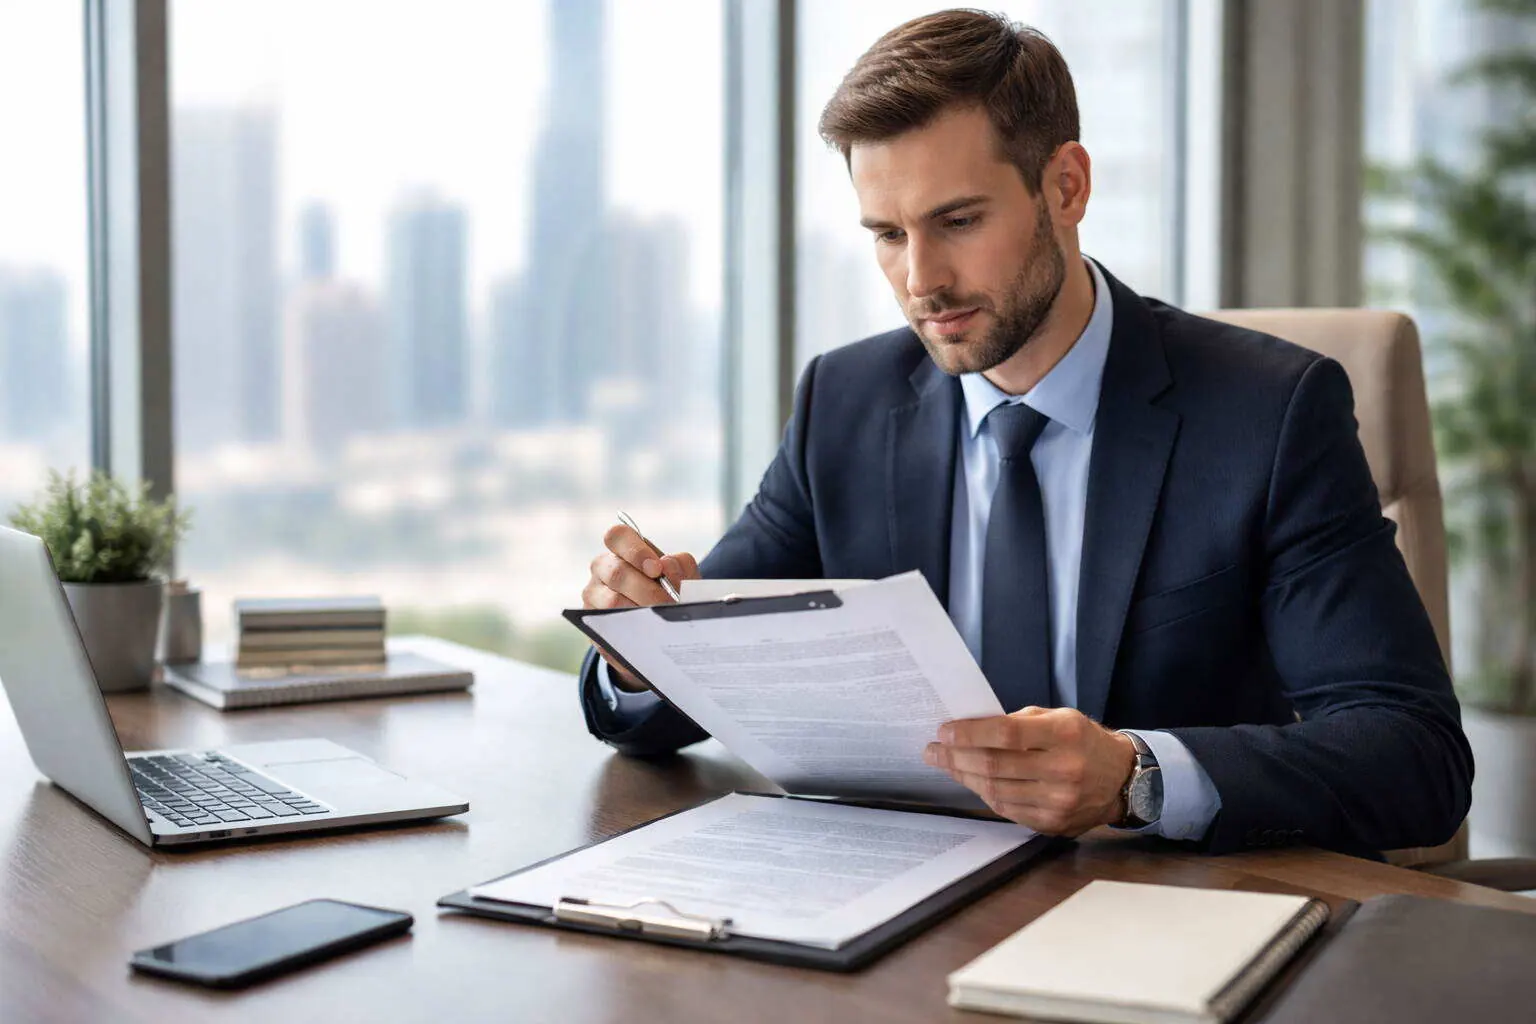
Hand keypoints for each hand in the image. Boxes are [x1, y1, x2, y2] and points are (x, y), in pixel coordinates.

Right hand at [582, 523, 699, 691]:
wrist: (661, 632)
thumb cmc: (671, 595)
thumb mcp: (682, 578)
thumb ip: (681, 567)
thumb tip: (667, 564)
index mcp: (623, 550)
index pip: (617, 536)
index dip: (636, 551)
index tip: (657, 569)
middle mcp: (603, 569)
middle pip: (616, 571)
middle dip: (647, 589)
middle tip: (668, 604)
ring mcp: (593, 596)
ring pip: (612, 601)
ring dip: (641, 611)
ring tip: (663, 621)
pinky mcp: (593, 622)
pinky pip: (608, 624)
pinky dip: (632, 628)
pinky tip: (649, 634)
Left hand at [923, 707, 1136, 835]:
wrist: (1122, 779)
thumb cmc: (1083, 741)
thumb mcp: (1058, 718)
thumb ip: (1018, 721)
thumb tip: (971, 729)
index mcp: (1065, 734)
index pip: (1007, 733)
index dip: (970, 733)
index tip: (944, 731)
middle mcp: (1064, 769)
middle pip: (995, 765)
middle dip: (956, 757)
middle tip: (933, 750)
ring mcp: (1059, 801)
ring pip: (995, 790)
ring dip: (964, 776)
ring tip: (946, 764)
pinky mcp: (1052, 823)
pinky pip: (1006, 809)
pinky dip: (984, 794)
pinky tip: (972, 781)